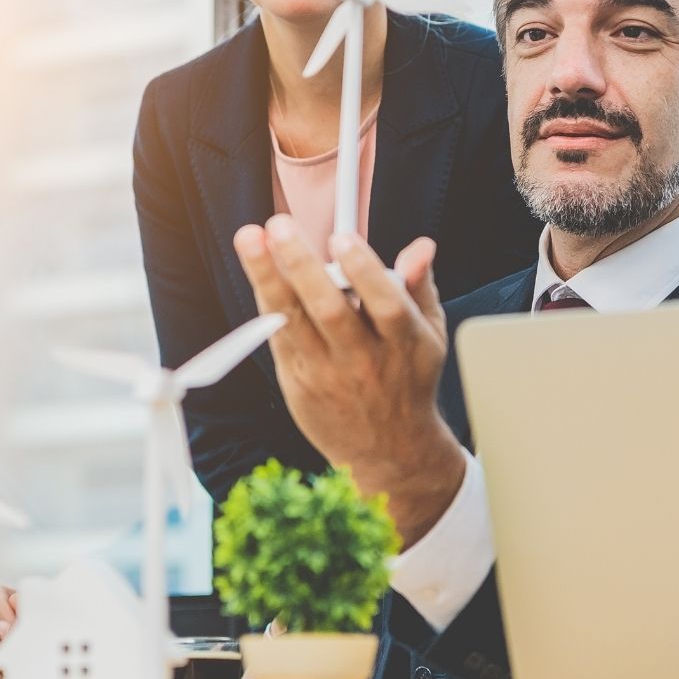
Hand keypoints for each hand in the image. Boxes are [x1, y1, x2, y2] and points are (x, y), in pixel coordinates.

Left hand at [233, 215, 465, 546]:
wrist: (389, 452)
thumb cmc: (408, 379)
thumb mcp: (428, 334)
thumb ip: (420, 286)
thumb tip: (420, 246)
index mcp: (404, 343)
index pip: (385, 304)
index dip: (364, 270)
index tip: (341, 237)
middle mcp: (365, 360)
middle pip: (330, 310)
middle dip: (303, 266)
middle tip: (279, 227)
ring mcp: (328, 374)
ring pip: (294, 322)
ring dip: (268, 278)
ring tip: (250, 239)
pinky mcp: (299, 383)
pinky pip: (278, 337)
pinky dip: (266, 302)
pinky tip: (258, 271)